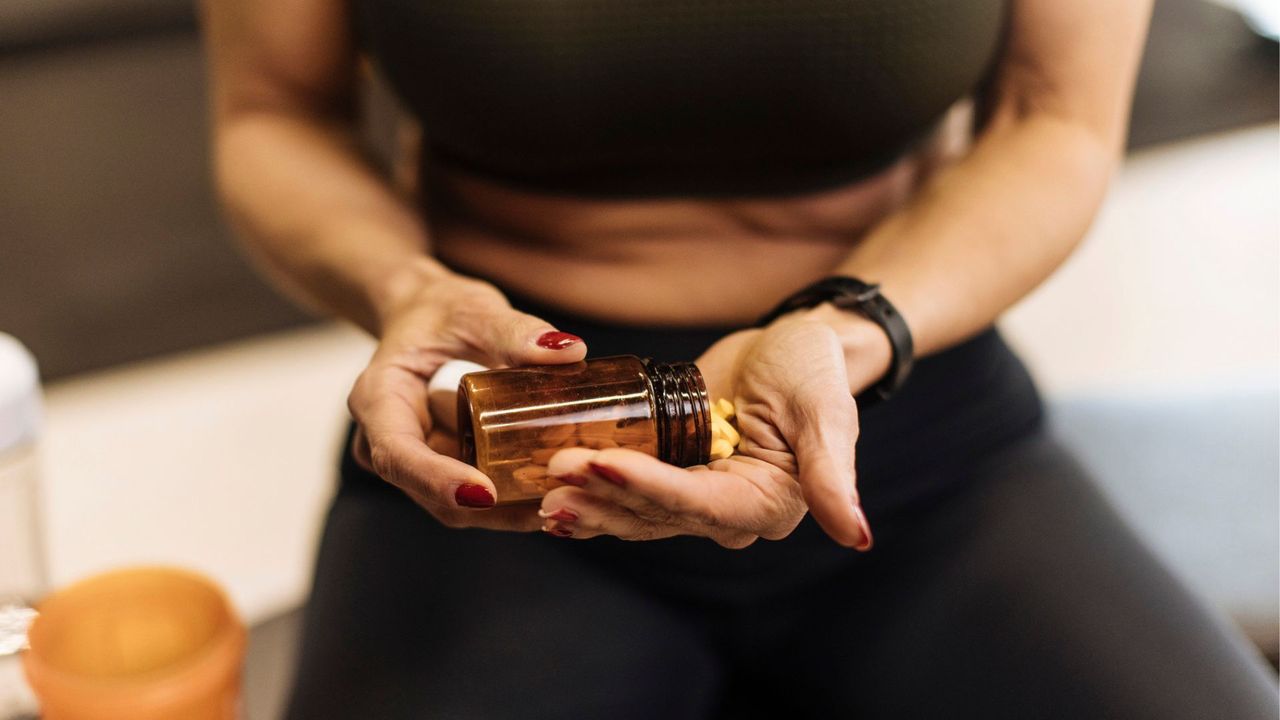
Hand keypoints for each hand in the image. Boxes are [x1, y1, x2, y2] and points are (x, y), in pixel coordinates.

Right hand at [347, 272, 586, 530]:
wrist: (427, 318)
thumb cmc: (439, 311)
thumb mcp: (473, 310)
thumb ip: (514, 330)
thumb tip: (568, 351)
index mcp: (379, 400)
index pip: (399, 455)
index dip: (438, 481)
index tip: (486, 494)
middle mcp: (387, 442)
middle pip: (433, 494)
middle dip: (492, 508)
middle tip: (554, 499)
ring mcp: (417, 462)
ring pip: (460, 506)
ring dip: (510, 509)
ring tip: (568, 496)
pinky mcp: (446, 469)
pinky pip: (479, 496)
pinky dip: (516, 497)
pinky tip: (560, 490)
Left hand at [537, 317, 875, 548]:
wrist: (789, 347)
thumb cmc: (813, 372)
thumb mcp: (824, 413)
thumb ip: (832, 475)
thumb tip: (855, 536)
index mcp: (767, 506)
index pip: (698, 504)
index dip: (648, 487)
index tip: (602, 462)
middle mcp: (727, 514)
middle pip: (655, 513)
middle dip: (603, 493)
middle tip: (554, 471)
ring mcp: (693, 498)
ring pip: (632, 511)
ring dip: (586, 498)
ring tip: (541, 483)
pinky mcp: (669, 476)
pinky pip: (623, 490)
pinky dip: (588, 487)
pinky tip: (547, 486)